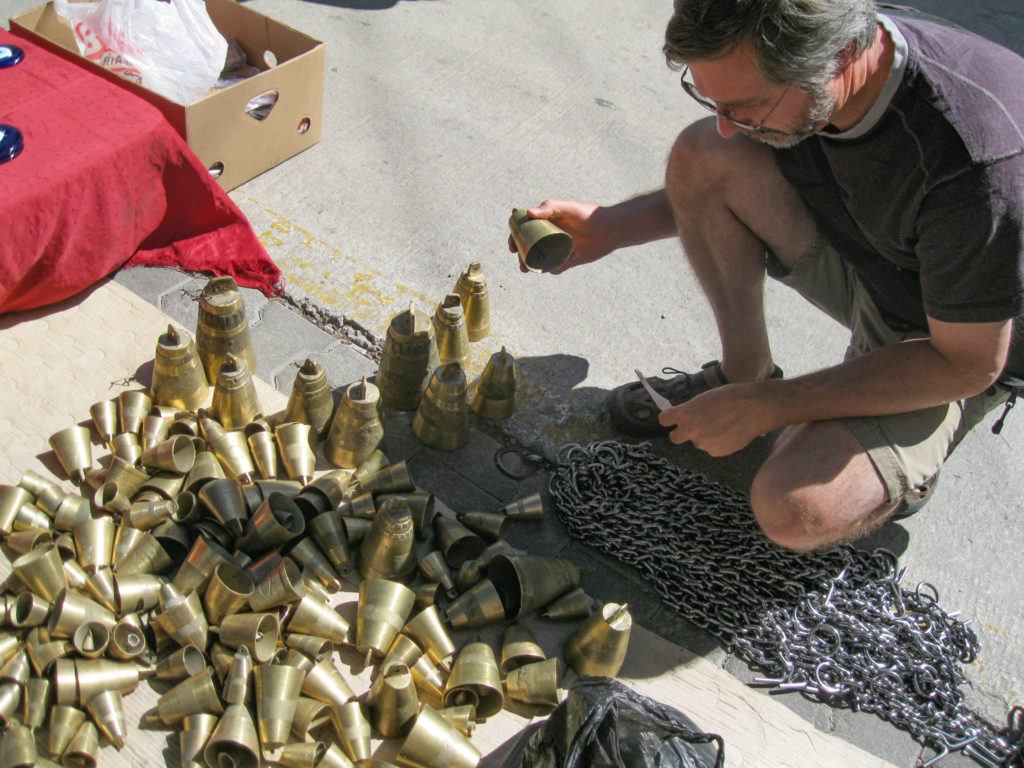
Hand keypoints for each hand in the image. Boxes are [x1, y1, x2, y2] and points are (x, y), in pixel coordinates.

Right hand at [507, 199, 617, 273]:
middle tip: (521, 264)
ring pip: (540, 259)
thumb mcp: (568, 209)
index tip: (512, 245)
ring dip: (533, 266)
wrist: (611, 230)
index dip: (515, 237)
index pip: (525, 229)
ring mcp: (559, 248)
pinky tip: (556, 267)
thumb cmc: (588, 215)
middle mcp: (550, 235)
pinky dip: (553, 269)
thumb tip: (528, 213)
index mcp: (546, 222)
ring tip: (529, 270)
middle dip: (522, 256)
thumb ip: (549, 208)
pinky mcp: (569, 260)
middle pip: (529, 247)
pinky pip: (556, 267)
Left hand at [657, 383, 774, 456]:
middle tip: (694, 426)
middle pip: (674, 437)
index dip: (669, 418)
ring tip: (722, 425)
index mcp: (685, 413)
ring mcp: (703, 443)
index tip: (673, 418)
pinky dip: (717, 442)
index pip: (664, 420)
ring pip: (698, 442)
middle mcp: (690, 430)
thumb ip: (691, 410)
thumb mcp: (704, 398)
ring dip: (705, 436)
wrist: (755, 408)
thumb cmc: (731, 397)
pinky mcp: (716, 452)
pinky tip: (730, 432)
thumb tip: (685, 417)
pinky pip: (711, 448)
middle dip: (681, 433)